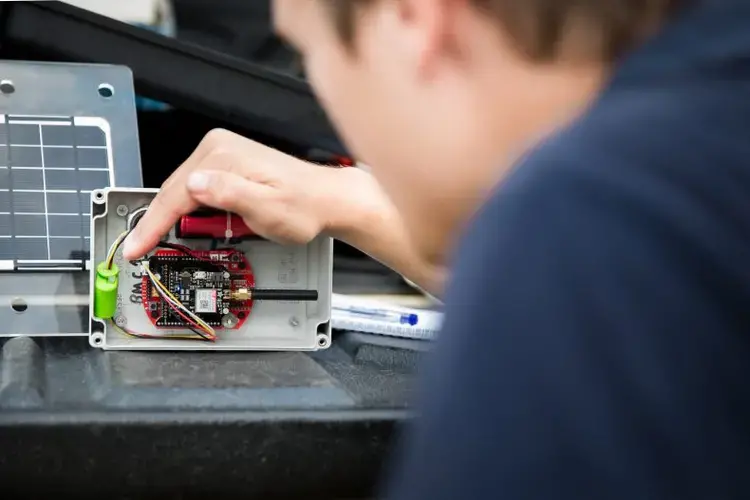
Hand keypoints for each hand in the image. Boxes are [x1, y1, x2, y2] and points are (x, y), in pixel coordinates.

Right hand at [122, 129, 344, 259]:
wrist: (325, 201)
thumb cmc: (304, 207)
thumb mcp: (267, 208)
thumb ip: (230, 195)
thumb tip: (195, 184)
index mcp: (224, 156)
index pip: (176, 194)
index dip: (151, 224)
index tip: (135, 246)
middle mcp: (219, 148)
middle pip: (173, 191)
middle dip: (158, 222)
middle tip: (143, 249)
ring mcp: (222, 155)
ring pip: (182, 191)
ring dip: (176, 217)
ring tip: (171, 239)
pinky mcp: (226, 165)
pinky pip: (196, 190)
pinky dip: (190, 210)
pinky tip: (194, 224)